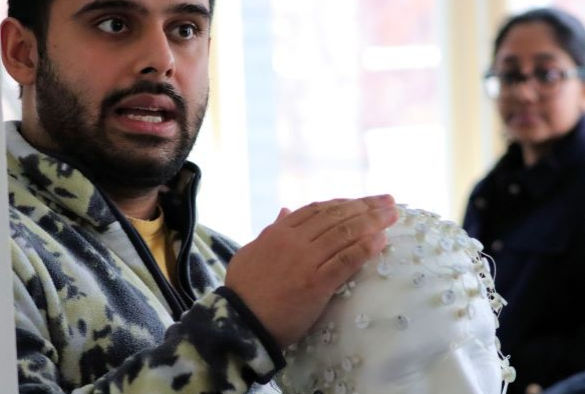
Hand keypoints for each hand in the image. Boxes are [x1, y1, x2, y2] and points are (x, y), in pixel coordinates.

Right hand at [225, 195, 397, 346]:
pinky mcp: (316, 283)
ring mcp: (306, 261)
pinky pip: (345, 261)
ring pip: (344, 234)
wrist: (241, 322)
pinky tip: (381, 240)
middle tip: (389, 201)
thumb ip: (271, 230)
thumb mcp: (252, 251)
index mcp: (279, 232)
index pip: (318, 209)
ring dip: (372, 222)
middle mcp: (294, 241)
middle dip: (366, 207)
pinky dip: (365, 248)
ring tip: (392, 215)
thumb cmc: (244, 289)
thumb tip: (285, 210)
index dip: (344, 203)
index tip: (363, 201)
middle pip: (337, 217)